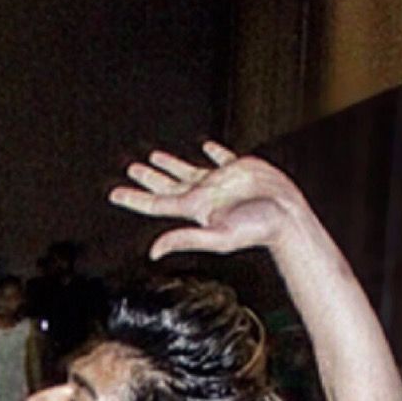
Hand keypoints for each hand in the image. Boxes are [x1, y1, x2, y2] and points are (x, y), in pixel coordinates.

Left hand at [109, 142, 306, 259]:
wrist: (287, 218)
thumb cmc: (256, 228)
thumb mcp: (216, 235)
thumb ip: (184, 239)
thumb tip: (152, 253)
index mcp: (195, 209)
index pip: (156, 204)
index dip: (133, 198)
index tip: (113, 194)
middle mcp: (204, 196)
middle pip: (168, 187)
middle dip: (148, 179)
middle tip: (131, 169)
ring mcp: (221, 183)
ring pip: (189, 171)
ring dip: (171, 165)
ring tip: (155, 156)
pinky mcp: (240, 170)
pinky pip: (221, 158)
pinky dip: (213, 152)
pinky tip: (208, 147)